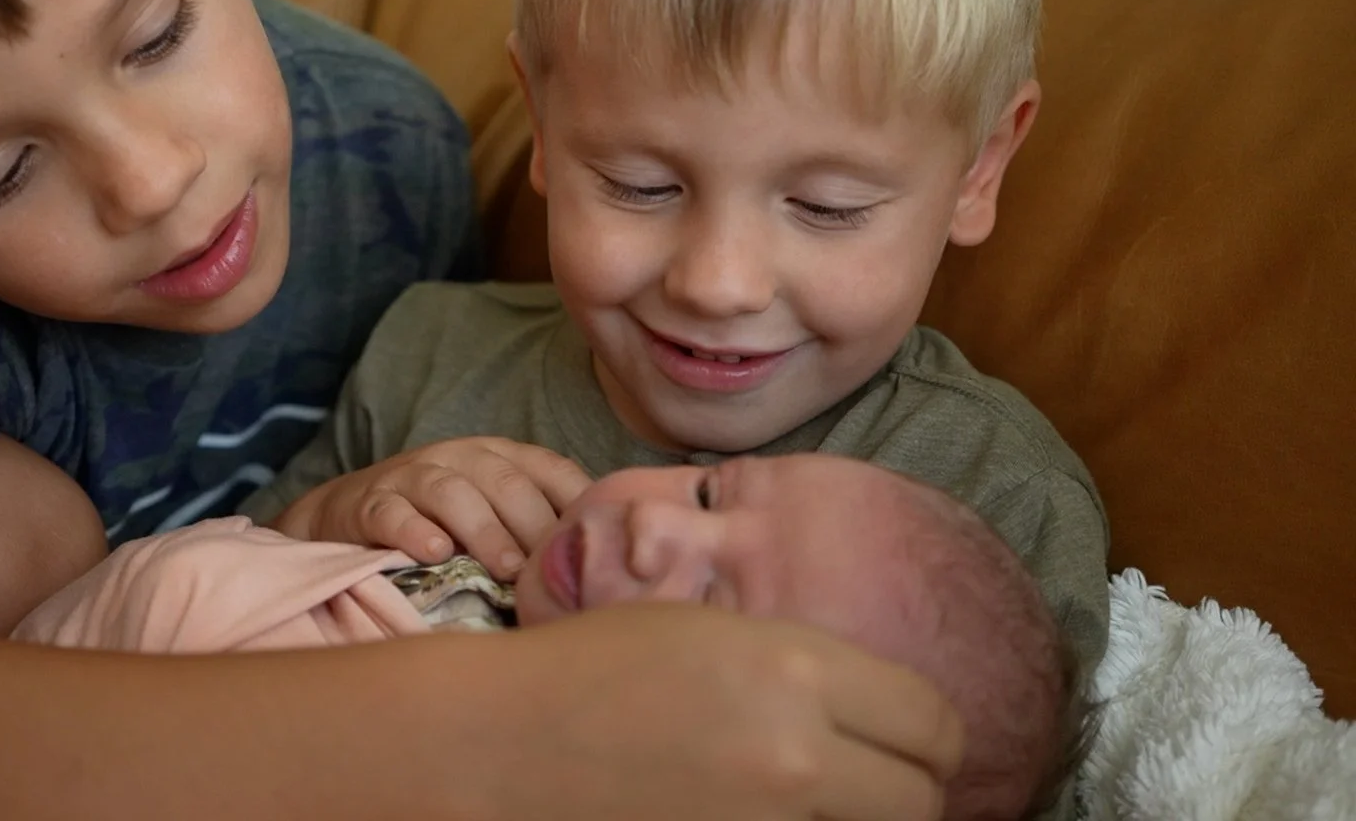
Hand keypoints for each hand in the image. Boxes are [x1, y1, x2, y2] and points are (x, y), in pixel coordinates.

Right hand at [273, 436, 590, 577]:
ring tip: (506, 567)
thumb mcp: (492, 513)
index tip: (598, 544)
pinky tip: (434, 553)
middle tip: (551, 569)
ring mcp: (412, 477)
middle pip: (506, 481)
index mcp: (499, 457)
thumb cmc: (440, 523)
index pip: (549, 468)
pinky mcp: (369, 503)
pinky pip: (392, 513)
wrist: (348, 515)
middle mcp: (459, 457)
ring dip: (484, 529)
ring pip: (453, 492)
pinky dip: (413, 531)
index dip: (577, 501)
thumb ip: (538, 528)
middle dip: (534, 524)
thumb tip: (601, 568)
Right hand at [497, 603, 963, 820]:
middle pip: (920, 796)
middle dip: (904, 787)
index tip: (907, 741)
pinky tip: (762, 816)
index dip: (929, 735)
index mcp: (794, 670)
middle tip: (868, 780)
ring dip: (853, 820)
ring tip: (810, 802)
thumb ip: (803, 669)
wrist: (500, 741)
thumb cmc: (594, 668)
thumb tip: (883, 713)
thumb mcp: (711, 632)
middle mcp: (795, 756)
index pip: (933, 722)